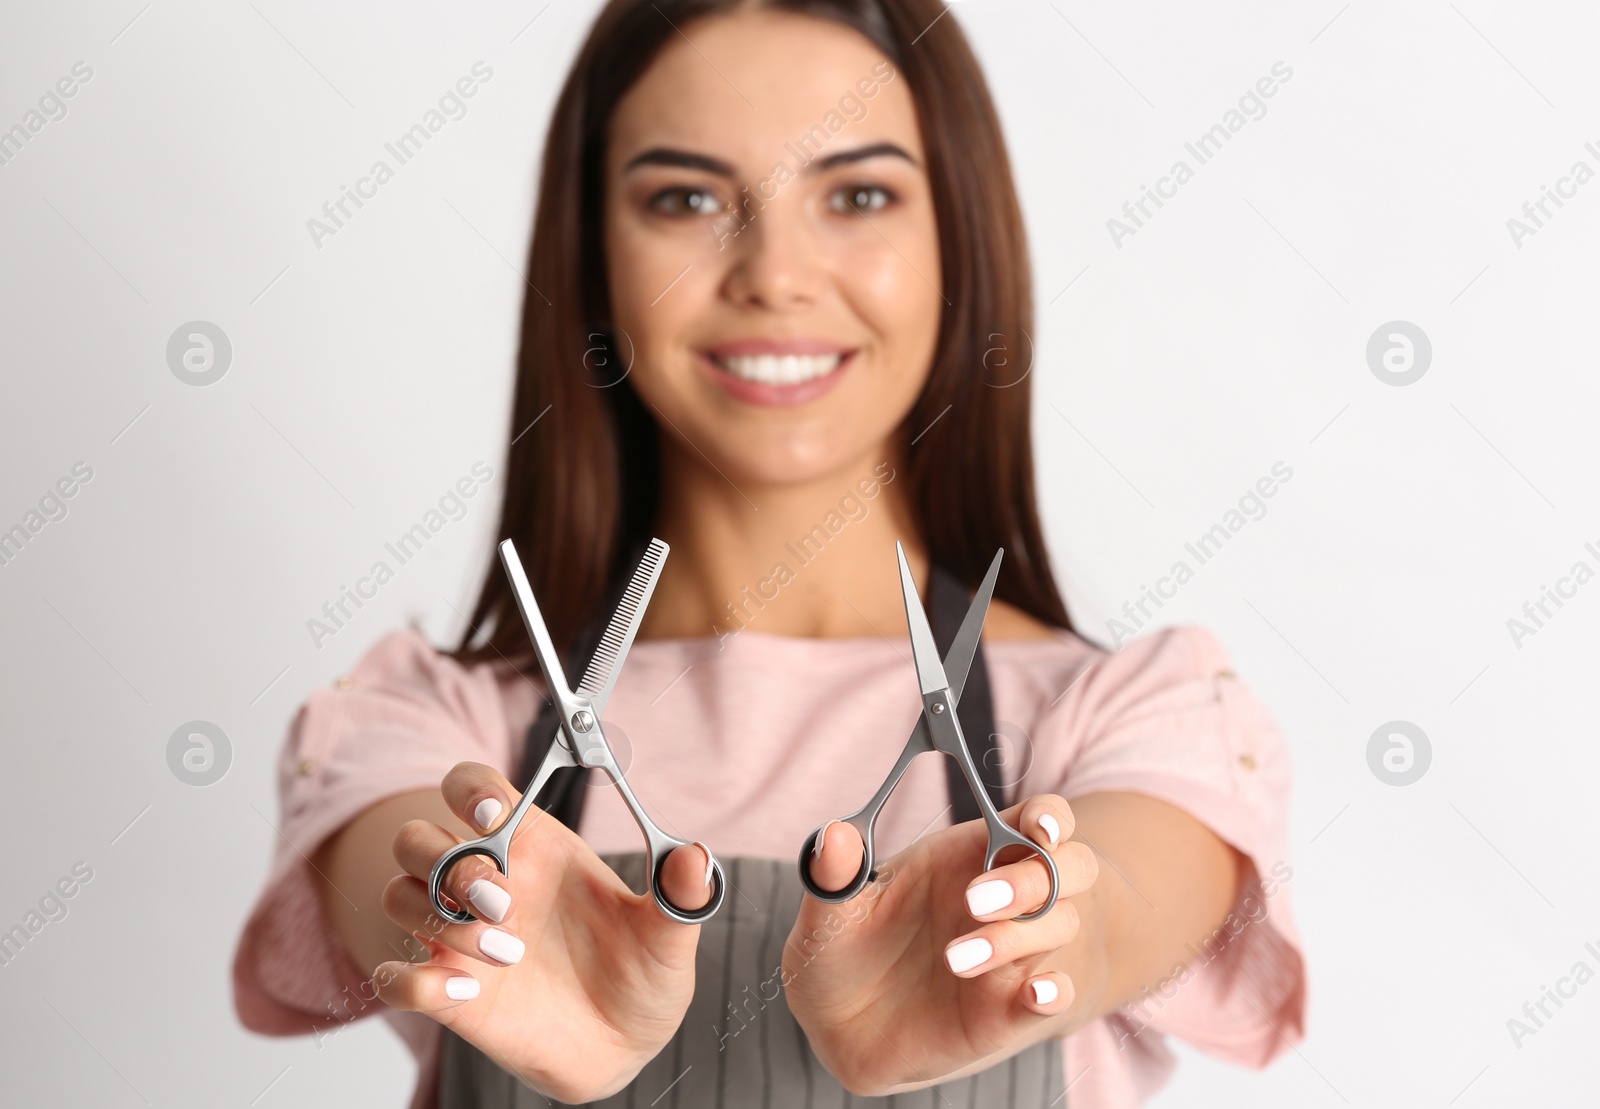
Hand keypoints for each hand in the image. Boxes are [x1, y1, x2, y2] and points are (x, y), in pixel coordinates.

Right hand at [373, 761, 712, 1102]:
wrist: (625, 1048)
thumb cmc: (640, 976)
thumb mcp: (669, 935)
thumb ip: (680, 894)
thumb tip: (695, 857)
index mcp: (534, 848)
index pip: (473, 789)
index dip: (468, 787)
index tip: (490, 810)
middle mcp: (487, 883)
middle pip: (417, 838)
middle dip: (447, 861)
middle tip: (503, 899)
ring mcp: (460, 938)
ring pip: (399, 896)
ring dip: (438, 918)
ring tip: (508, 953)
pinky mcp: (449, 994)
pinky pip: (393, 977)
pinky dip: (412, 979)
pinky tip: (465, 990)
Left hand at [784, 795, 1102, 1094]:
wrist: (840, 1028)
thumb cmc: (847, 948)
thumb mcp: (833, 910)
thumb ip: (836, 873)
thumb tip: (834, 833)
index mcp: (969, 854)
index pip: (1035, 819)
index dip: (1049, 817)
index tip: (1038, 826)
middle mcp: (1005, 898)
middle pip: (1067, 866)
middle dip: (1033, 877)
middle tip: (974, 901)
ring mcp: (1014, 953)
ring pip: (1060, 924)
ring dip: (1017, 936)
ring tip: (954, 957)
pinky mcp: (1010, 1008)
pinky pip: (1055, 994)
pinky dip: (1053, 992)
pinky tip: (1033, 993)